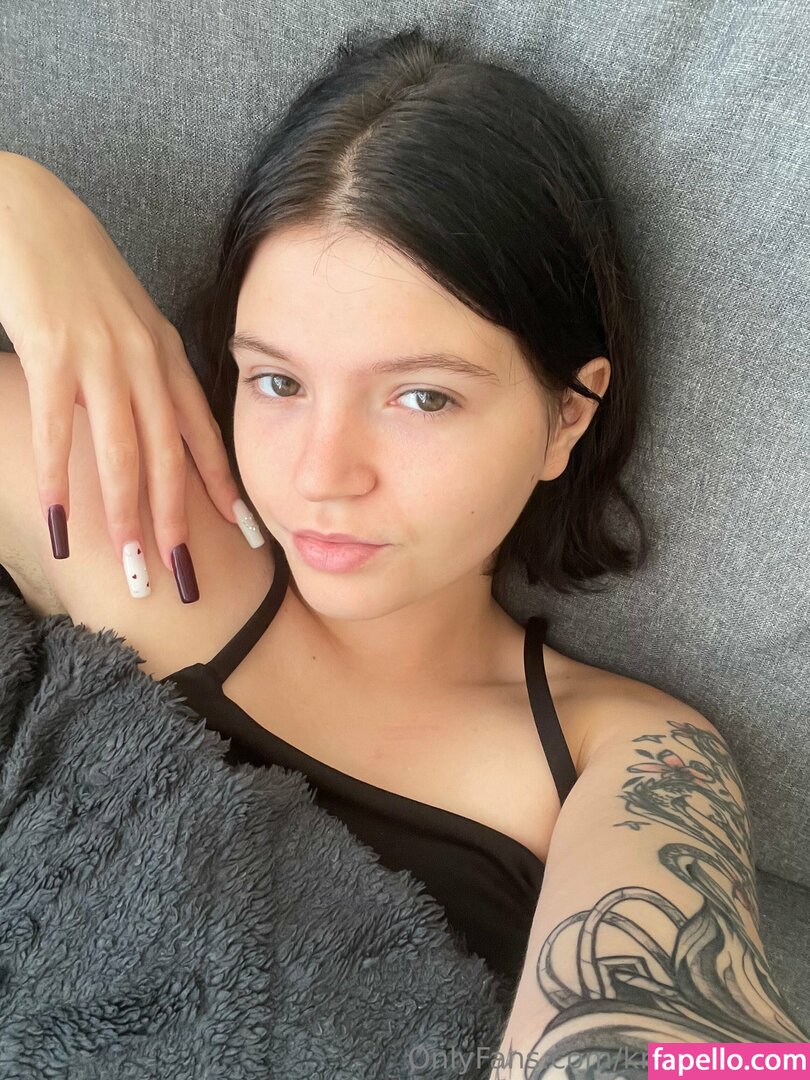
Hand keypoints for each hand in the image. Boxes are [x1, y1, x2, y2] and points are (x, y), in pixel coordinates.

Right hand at [0, 152, 262, 601]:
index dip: (225, 487)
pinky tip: (61, 525)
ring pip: (123, 455)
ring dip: (128, 519)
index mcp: (165, 357)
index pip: (203, 434)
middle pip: (169, 459)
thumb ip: (145, 374)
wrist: (31, 212)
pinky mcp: (53, 351)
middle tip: (187, 580)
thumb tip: (155, 427)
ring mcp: (101, 358)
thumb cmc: (79, 274)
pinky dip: (61, 482)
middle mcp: (144, 362)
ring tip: (133, 569)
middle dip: (179, 525)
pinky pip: (60, 431)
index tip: (246, 534)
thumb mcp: (128, 324)